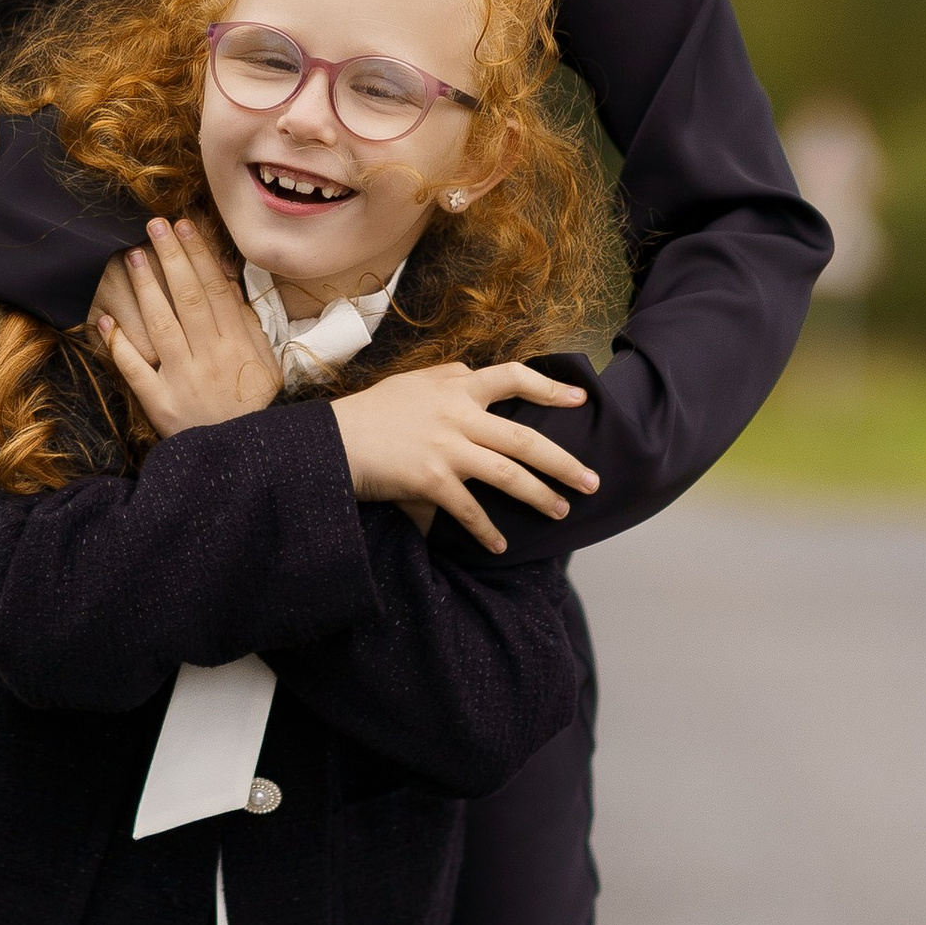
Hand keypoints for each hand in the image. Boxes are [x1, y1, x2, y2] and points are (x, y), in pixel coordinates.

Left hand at [94, 219, 282, 437]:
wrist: (245, 461)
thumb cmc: (253, 407)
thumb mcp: (264, 366)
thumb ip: (247, 328)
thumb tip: (228, 288)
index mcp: (236, 345)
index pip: (215, 289)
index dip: (198, 255)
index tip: (184, 226)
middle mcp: (209, 357)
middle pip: (189, 298)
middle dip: (171, 258)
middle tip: (154, 226)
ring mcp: (183, 380)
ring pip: (162, 325)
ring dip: (146, 289)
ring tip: (132, 257)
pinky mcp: (161, 404)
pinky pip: (137, 371)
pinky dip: (121, 347)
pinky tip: (107, 322)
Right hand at [329, 362, 596, 554]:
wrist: (332, 439)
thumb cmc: (369, 413)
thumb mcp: (411, 383)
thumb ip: (447, 380)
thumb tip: (473, 379)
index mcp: (455, 387)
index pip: (512, 378)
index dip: (550, 388)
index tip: (580, 399)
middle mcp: (458, 415)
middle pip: (525, 438)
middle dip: (564, 462)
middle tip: (592, 481)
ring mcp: (447, 448)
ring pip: (508, 474)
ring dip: (540, 496)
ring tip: (561, 512)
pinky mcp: (431, 480)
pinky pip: (469, 510)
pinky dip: (486, 531)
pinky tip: (500, 546)